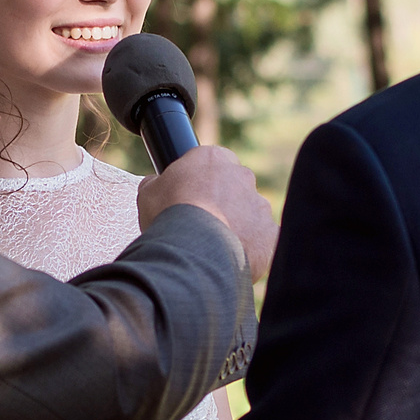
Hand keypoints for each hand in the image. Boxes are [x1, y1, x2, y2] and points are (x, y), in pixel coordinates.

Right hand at [139, 146, 277, 279]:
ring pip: (250, 215)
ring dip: (237, 227)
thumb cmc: (167, 216)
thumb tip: (155, 182)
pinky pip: (262, 241)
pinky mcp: (270, 233)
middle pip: (235, 188)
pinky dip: (250, 250)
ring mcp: (260, 205)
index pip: (212, 164)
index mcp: (214, 158)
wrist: (192, 250)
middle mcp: (243, 176)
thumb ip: (157, 183)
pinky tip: (229, 260)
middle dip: (222, 203)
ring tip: (213, 248)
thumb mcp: (149, 193)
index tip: (189, 199)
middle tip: (202, 225)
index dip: (200, 182)